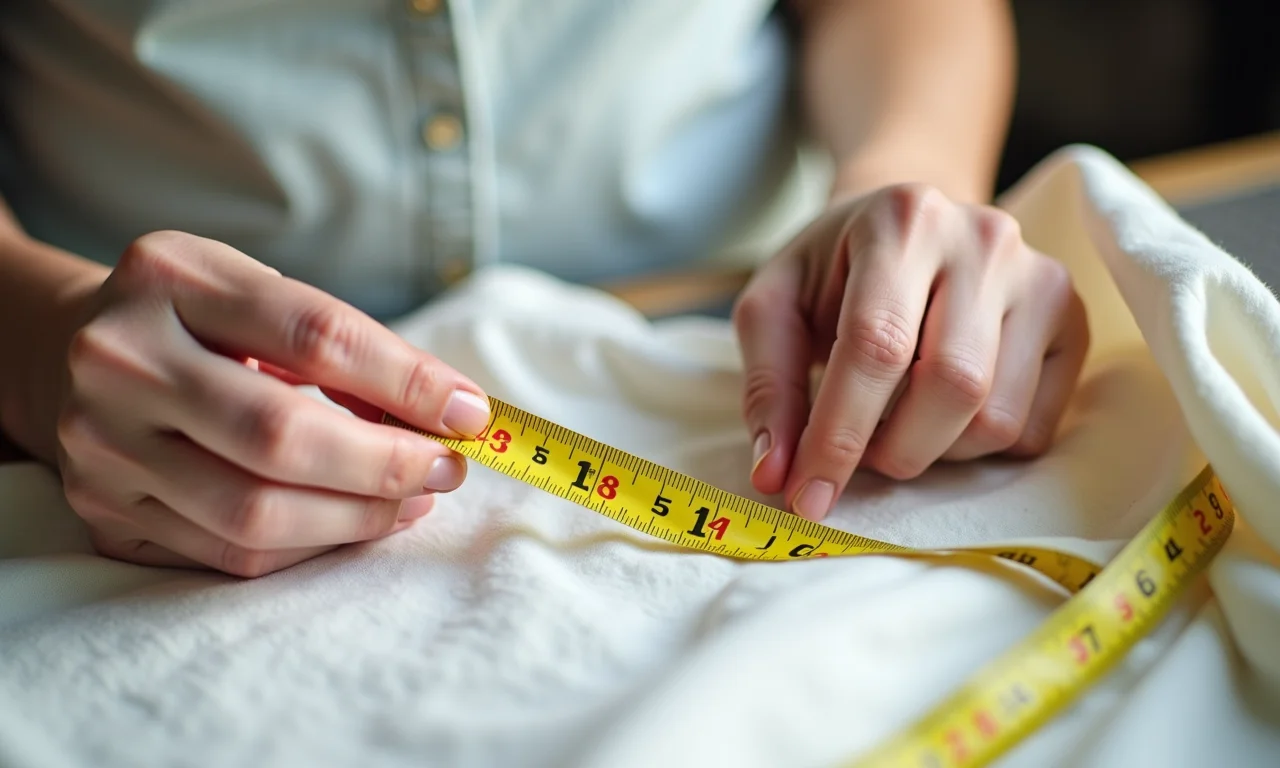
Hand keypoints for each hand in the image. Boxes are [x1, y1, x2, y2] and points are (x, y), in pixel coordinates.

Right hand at [52, 231, 489, 575]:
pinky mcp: (104, 512)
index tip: (469, 413)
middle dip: (386, 464)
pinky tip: (357, 522)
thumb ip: (345, 345)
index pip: (313, 335)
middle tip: (447, 468)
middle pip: (279, 436)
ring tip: (414, 499)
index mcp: (170, 276)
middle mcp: (121, 360)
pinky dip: (312, 546)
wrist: (67, 351)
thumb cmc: (197, 320)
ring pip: (255, 513)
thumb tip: (450, 413)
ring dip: (359, 517)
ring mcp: (102, 445)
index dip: (405, 381)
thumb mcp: (258, 294)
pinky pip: (230, 553)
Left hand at [733, 184, 1088, 520]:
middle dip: (892, 450)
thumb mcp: (774, 308)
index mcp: (902, 220)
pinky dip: (973, 448)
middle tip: (855, 458)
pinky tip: (940, 413)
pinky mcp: (1073, 325)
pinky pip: (1031, 430)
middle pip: (951, 385)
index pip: (877, 344)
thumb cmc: (833, 273)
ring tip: (894, 423)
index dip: (838, 434)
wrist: (905, 229)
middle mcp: (985, 240)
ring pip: (996, 418)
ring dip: (932, 452)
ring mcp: (1042, 280)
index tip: (806, 496)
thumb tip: (774, 475)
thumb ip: (769, 388)